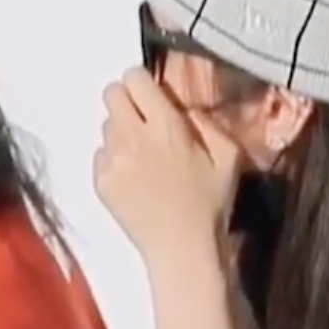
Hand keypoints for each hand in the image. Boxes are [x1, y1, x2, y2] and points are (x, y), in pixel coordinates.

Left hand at [92, 68, 241, 269]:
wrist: (182, 249)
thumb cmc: (210, 204)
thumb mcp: (228, 156)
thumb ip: (206, 123)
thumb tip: (183, 108)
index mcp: (167, 126)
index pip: (134, 78)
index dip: (142, 82)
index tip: (151, 96)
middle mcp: (134, 137)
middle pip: (111, 94)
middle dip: (125, 100)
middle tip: (141, 120)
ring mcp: (113, 160)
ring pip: (105, 125)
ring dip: (120, 132)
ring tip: (141, 156)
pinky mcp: (101, 182)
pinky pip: (99, 154)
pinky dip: (113, 159)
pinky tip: (133, 178)